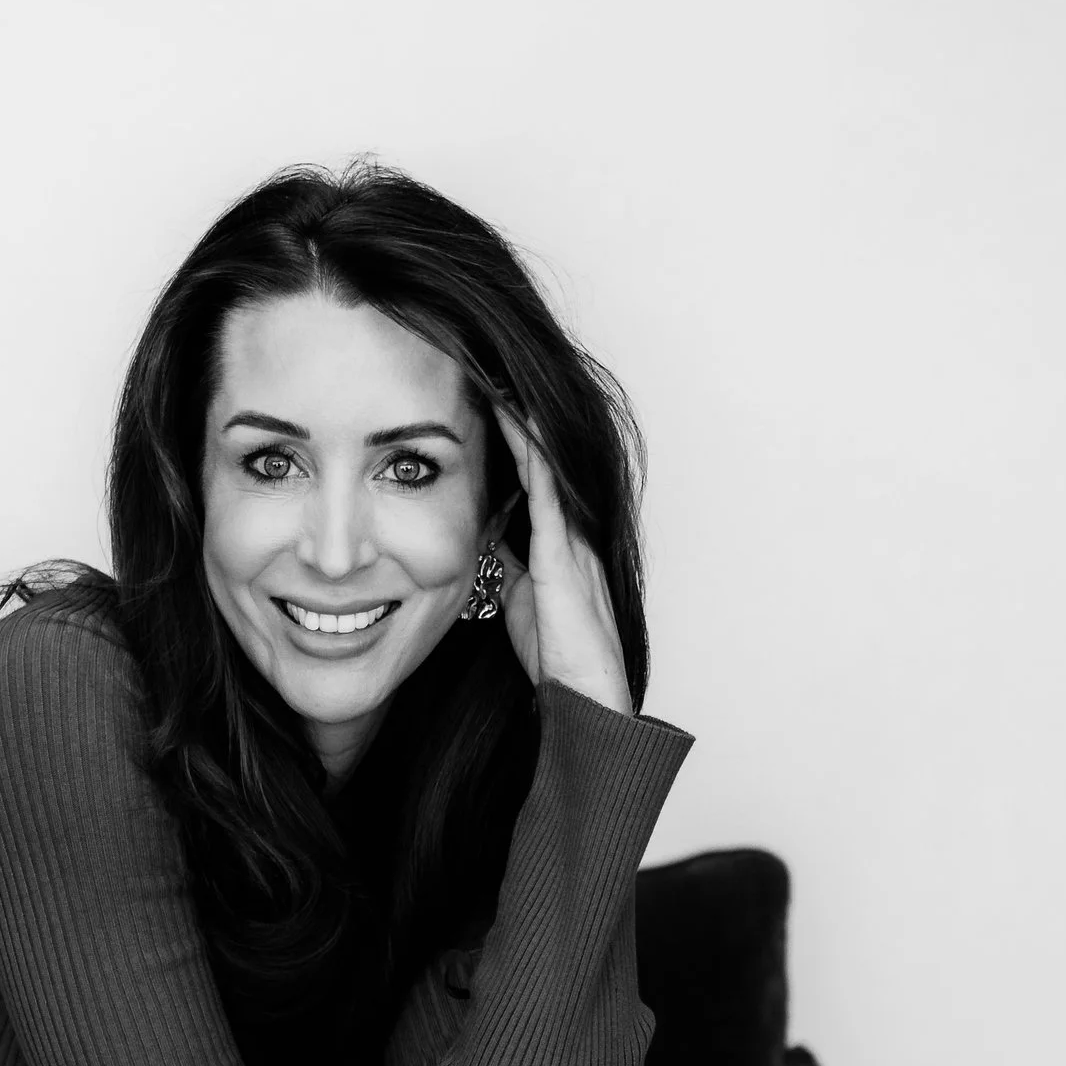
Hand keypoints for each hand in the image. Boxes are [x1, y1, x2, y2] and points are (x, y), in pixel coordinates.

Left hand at [491, 408, 632, 718]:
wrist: (583, 692)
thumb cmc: (556, 654)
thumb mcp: (519, 598)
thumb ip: (506, 564)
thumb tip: (482, 540)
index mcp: (561, 541)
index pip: (533, 478)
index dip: (511, 441)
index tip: (486, 404)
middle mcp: (571, 530)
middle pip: (542, 460)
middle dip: (518, 418)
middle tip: (492, 374)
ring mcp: (571, 537)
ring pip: (545, 465)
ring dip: (522, 423)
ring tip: (498, 381)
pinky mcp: (563, 551)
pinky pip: (546, 489)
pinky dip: (530, 453)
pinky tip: (514, 420)